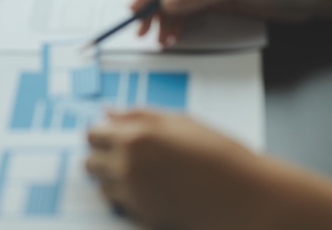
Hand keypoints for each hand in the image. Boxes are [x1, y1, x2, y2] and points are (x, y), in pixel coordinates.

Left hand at [86, 109, 264, 229]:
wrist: (241, 194)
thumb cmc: (215, 151)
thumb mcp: (178, 120)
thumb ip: (138, 115)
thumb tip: (109, 113)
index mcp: (136, 137)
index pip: (93, 135)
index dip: (100, 133)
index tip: (108, 134)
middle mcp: (128, 167)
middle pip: (90, 163)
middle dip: (102, 156)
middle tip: (124, 152)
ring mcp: (134, 196)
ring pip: (103, 187)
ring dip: (114, 178)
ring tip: (143, 171)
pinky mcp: (142, 218)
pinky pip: (121, 205)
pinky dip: (129, 197)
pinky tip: (154, 188)